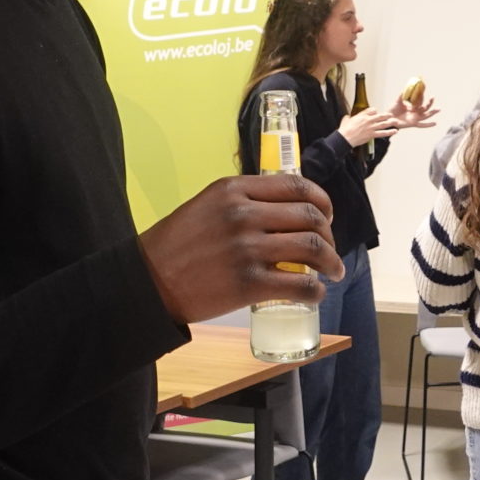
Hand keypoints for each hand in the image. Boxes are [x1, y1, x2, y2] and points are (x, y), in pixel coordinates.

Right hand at [139, 173, 342, 324]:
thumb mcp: (207, 206)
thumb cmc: (176, 245)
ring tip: (332, 272)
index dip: (322, 201)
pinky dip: (315, 291)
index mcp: (234, 189)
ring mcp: (247, 248)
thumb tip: (285, 211)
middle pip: (310, 217)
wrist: (147, 282)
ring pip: (312, 249)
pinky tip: (315, 293)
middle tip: (329, 250)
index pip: (296, 186)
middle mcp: (243, 214)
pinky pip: (299, 285)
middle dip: (329, 234)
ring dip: (331, 262)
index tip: (326, 216)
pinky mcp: (249, 283)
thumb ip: (242, 202)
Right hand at [337, 106, 404, 148]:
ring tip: (396, 121)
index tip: (376, 112)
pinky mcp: (372, 134)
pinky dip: (390, 132)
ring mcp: (371, 127)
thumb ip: (348, 117)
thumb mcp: (345, 120)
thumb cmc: (344, 130)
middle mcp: (368, 120)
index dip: (375, 111)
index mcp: (362, 115)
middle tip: (390, 115)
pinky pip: (383, 133)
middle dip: (386, 115)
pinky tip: (395, 131)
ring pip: (383, 123)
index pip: (372, 110)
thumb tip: (347, 117)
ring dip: (390, 122)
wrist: (345, 137)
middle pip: (380, 116)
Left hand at [391, 94, 441, 130]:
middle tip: (433, 97)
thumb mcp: (397, 101)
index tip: (424, 91)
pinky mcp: (413, 124)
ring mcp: (415, 118)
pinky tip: (435, 123)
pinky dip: (428, 125)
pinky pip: (422, 125)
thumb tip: (405, 88)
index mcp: (412, 106)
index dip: (422, 96)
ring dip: (432, 112)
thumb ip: (401, 95)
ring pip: (426, 115)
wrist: (387, 119)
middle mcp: (415, 112)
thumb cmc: (392, 110)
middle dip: (429, 103)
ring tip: (439, 109)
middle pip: (425, 107)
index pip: (420, 101)